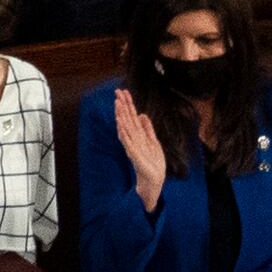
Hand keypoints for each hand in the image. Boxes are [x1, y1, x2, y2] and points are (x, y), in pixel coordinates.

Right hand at [111, 84, 170, 205]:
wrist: (154, 179)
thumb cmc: (152, 162)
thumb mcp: (153, 142)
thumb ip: (147, 128)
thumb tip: (142, 114)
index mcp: (138, 134)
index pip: (132, 116)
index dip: (128, 104)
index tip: (124, 91)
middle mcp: (133, 138)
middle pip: (127, 119)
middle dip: (123, 105)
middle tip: (117, 92)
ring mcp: (132, 145)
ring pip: (125, 127)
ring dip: (121, 115)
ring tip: (117, 103)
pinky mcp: (133, 154)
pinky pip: (127, 140)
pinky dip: (123, 131)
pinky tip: (120, 123)